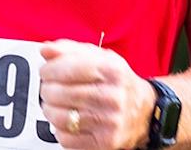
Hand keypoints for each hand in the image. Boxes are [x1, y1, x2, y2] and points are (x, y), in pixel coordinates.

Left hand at [39, 39, 154, 148]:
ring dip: (49, 110)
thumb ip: (69, 50)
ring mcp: (110, 122)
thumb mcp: (99, 58)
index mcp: (112, 71)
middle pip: (59, 93)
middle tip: (49, 88)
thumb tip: (45, 50)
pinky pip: (66, 138)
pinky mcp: (105, 143)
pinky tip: (68, 120)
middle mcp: (113, 96)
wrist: (145, 112)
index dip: (49, 70)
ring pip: (59, 117)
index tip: (45, 72)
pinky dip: (60, 130)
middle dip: (47, 90)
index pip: (67, 68)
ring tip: (54, 104)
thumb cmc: (117, 82)